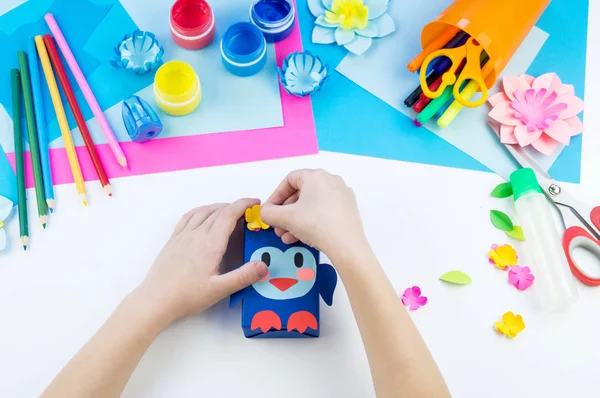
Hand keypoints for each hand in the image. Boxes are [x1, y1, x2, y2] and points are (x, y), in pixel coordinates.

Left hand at [139, 199, 268, 323]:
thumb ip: (243, 276)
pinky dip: (200, 210)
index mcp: (211, 243)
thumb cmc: (187, 296)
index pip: (230, 214)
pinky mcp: (173, 240)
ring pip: (203, 211)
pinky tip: (203, 214)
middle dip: (235, 207)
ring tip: (229, 212)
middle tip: (248, 212)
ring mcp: (183, 235)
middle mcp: (197, 234)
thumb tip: (264, 266)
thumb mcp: (219, 289)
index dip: (244, 205)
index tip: (255, 202)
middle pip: (218, 211)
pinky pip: (188, 217)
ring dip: (219, 207)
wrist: (156, 300)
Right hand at [260, 169, 368, 263]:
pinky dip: (310, 221)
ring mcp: (342, 195)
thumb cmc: (317, 225)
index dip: (276, 195)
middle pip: (300, 194)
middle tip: (277, 226)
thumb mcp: (286, 218)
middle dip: (285, 212)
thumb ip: (269, 213)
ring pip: (311, 205)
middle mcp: (331, 181)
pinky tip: (301, 237)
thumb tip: (264, 212)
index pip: (290, 180)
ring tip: (286, 236)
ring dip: (295, 220)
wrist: (347, 246)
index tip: (270, 210)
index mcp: (316, 176)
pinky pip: (324, 211)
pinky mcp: (348, 209)